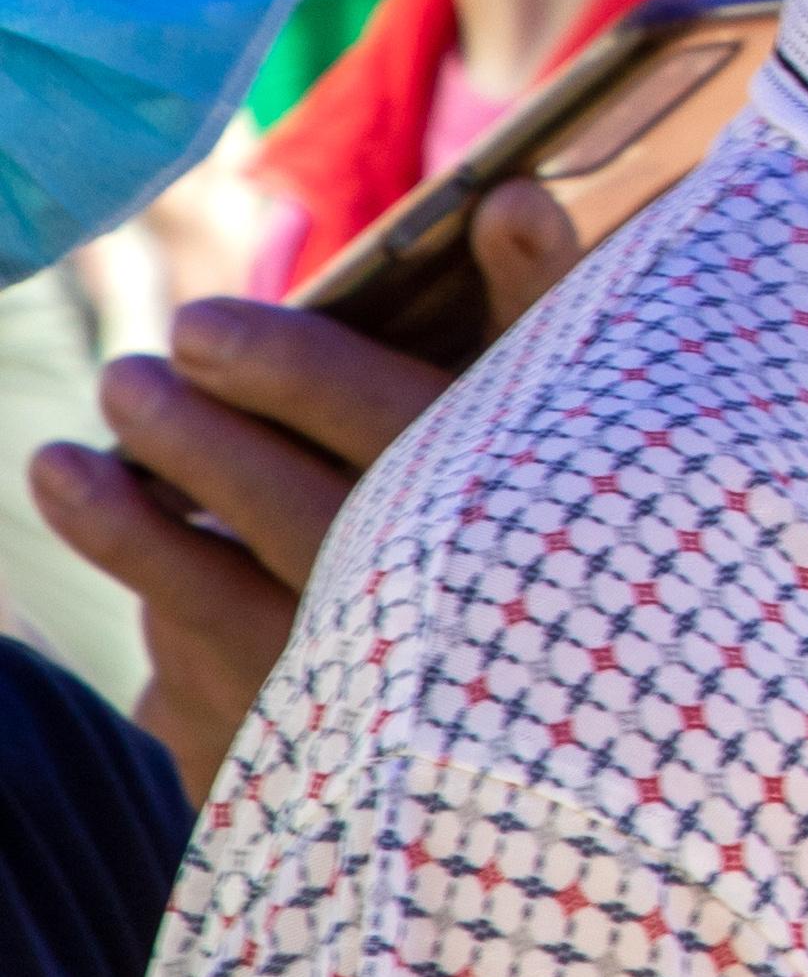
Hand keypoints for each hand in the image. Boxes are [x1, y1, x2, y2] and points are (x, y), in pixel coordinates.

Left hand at [26, 184, 570, 792]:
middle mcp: (437, 615)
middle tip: (129, 377)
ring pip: (209, 606)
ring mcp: (360, 712)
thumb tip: (505, 194)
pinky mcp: (300, 783)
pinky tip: (160, 585)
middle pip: (278, 504)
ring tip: (61, 465)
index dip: (278, 364)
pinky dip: (175, 631)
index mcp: (511, 514)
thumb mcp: (576, 425)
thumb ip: (539, 309)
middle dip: (183, 433)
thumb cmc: (571, 544)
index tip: (196, 327)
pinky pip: (202, 696)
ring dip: (122, 526)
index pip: (376, 416)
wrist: (578, 766)